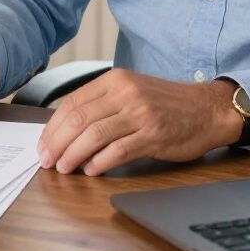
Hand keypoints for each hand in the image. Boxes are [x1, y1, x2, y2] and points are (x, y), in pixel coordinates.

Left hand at [37, 69, 241, 176]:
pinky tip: (91, 170)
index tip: (43, 143)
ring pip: (94, 134)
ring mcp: (140, 113)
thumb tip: (67, 128)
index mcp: (115, 80)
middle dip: (57, 142)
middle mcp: (125, 93)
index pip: (73, 102)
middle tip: (46, 160)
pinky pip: (118, 150)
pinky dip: (100, 162)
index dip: (53, 126)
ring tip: (64, 168)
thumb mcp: (131, 91)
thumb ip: (102, 103)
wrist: (205, 108)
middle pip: (79, 118)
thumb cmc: (165, 103)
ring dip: (74, 155)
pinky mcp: (153, 134)